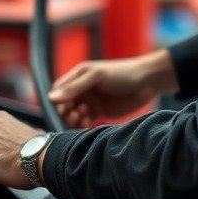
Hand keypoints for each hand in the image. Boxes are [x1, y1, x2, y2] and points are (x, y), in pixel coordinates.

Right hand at [48, 49, 177, 128]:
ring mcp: (91, 101)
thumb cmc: (121, 73)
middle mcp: (82, 89)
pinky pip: (85, 122)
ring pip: (73, 115)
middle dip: (65, 111)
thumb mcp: (96, 77)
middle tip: (75, 113)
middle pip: (64, 105)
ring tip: (82, 118)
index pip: (59, 89)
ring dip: (73, 119)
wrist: (146, 82)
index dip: (57, 100)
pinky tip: (88, 124)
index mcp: (78, 76)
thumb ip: (74, 87)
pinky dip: (82, 125)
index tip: (64, 106)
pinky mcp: (100, 113)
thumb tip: (51, 98)